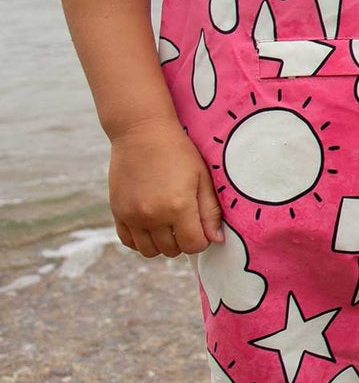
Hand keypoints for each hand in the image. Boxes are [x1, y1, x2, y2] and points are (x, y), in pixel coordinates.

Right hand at [109, 117, 222, 258]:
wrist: (142, 132)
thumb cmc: (179, 152)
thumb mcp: (202, 178)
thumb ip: (210, 211)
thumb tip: (216, 240)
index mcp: (178, 207)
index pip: (193, 245)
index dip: (202, 240)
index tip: (202, 227)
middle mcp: (153, 215)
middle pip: (172, 250)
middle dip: (183, 241)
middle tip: (187, 223)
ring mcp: (132, 215)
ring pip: (149, 251)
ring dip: (162, 243)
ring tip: (169, 225)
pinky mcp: (117, 212)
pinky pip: (128, 241)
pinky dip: (141, 239)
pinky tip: (151, 225)